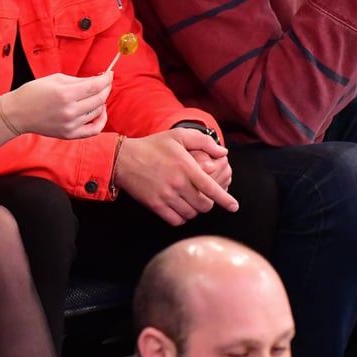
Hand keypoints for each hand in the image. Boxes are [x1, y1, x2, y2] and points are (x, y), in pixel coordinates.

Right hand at [2, 71, 111, 139]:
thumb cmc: (33, 92)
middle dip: (105, 88)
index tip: (110, 74)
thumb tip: (97, 80)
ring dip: (101, 101)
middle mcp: (69, 111)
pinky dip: (101, 120)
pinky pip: (94, 130)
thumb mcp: (55, 79)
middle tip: (105, 82)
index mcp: (65, 94)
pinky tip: (99, 112)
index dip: (106, 79)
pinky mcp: (69, 134)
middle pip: (99, 99)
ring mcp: (70, 125)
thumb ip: (79, 80)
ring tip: (96, 95)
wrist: (17, 113)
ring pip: (97, 112)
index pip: (95, 86)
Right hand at [113, 128, 237, 223]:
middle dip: (207, 204)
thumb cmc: (152, 146)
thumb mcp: (178, 136)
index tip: (233, 206)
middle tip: (203, 198)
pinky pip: (176, 220)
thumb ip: (203, 141)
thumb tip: (223, 153)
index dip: (226, 200)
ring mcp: (166, 196)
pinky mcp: (155, 205)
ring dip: (193, 211)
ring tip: (189, 202)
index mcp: (186, 167)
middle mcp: (178, 183)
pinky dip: (181, 218)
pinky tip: (179, 209)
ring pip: (191, 214)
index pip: (212, 188)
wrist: (123, 158)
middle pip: (203, 205)